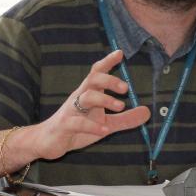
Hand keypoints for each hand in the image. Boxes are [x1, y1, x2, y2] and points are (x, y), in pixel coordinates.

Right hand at [32, 50, 149, 159]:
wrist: (47, 142)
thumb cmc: (77, 128)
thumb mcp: (105, 124)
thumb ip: (125, 119)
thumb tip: (147, 112)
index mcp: (89, 94)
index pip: (97, 73)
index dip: (108, 62)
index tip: (120, 53)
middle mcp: (79, 98)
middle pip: (93, 80)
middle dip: (109, 80)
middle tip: (126, 88)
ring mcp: (70, 111)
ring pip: (86, 97)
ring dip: (104, 99)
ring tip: (120, 106)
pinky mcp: (64, 126)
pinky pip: (77, 123)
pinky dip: (92, 126)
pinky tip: (104, 129)